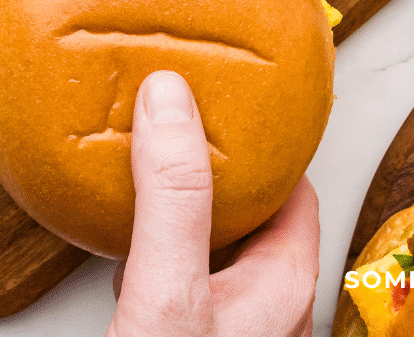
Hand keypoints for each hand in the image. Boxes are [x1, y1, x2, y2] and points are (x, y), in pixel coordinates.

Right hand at [106, 70, 319, 336]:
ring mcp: (232, 327)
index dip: (262, 140)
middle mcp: (267, 306)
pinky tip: (119, 243)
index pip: (293, 185)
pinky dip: (154, 249)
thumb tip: (169, 99)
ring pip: (214, 247)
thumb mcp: (170, 287)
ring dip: (181, 207)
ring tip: (146, 169)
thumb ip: (172, 197)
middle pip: (251, 211)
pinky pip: (181, 279)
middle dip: (213, 166)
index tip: (224, 101)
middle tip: (176, 124)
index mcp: (284, 283)